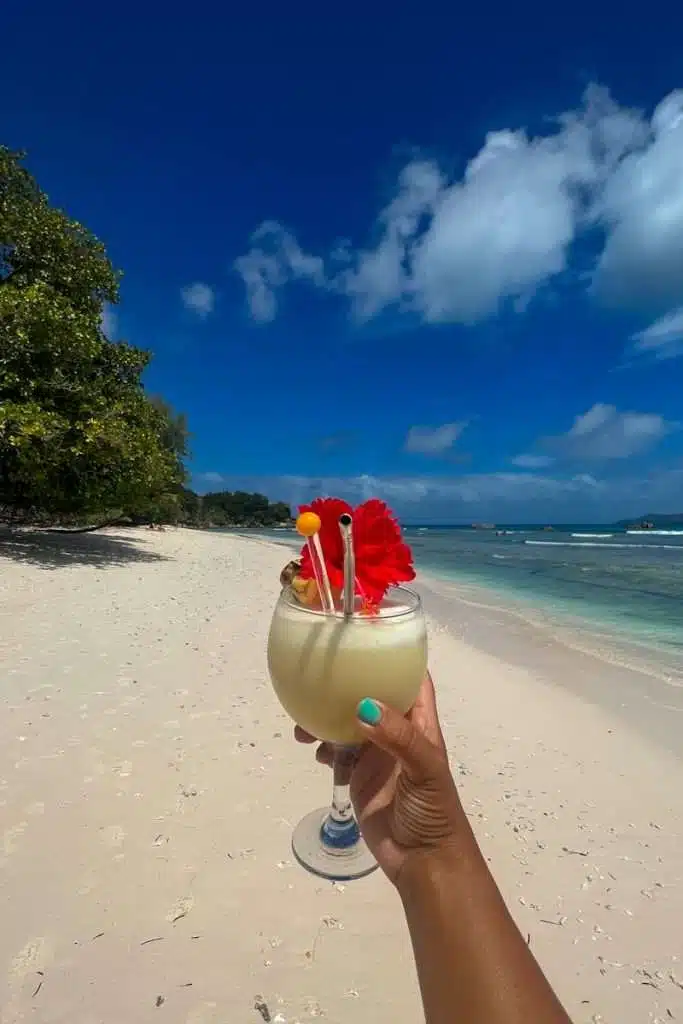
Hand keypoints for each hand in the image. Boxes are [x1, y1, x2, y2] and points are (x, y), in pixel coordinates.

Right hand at [295, 673, 466, 885]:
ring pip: (346, 722)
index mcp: (418, 722)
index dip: (395, 655)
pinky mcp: (359, 775)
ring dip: (326, 717)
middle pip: (369, 694)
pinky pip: (336, 751)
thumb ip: (397, 737)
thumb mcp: (423, 769)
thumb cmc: (434, 810)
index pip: (409, 677)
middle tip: (316, 677)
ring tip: (304, 724)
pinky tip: (314, 749)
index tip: (366, 633)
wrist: (424, 862)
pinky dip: (323, 745)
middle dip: (345, 686)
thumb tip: (362, 707)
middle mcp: (396, 731)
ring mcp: (376, 753)